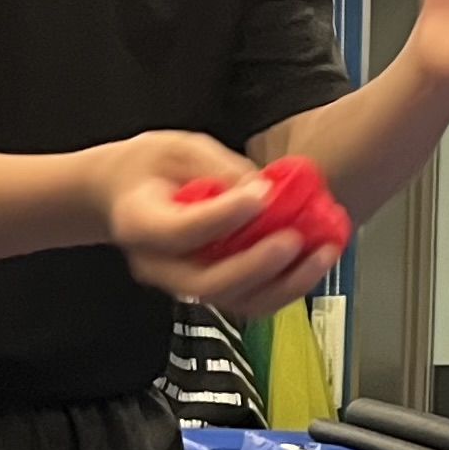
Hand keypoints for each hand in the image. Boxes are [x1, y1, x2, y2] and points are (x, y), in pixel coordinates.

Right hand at [99, 132, 343, 318]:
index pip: (178, 231)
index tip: (260, 195)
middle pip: (207, 283)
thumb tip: (264, 190)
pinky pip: (250, 300)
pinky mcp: (212, 289)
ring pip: (234, 301)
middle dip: (257, 265)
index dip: (221, 217)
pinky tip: (316, 260)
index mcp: (140, 223)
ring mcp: (184, 284)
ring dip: (284, 283)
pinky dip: (288, 285)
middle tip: (294, 239)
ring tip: (322, 252)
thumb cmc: (152, 167)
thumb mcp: (178, 148)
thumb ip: (218, 168)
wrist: (126, 196)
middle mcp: (159, 266)